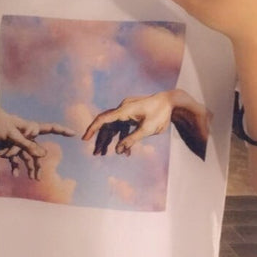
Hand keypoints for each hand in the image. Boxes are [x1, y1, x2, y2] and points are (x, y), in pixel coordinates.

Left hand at [0, 107, 75, 178]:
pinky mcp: (11, 151)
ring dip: (31, 169)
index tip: (73, 133)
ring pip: (29, 159)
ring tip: (34, 179)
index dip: (62, 131)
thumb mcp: (14, 136)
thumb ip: (28, 145)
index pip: (50, 128)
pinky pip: (16, 162)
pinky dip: (16, 168)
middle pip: (38, 153)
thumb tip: (44, 155)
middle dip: (38, 165)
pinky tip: (16, 175)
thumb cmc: (0, 126)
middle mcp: (28, 138)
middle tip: (37, 178)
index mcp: (31, 129)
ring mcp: (19, 145)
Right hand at [82, 89, 210, 157]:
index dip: (92, 129)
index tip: (84, 139)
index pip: (103, 119)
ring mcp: (127, 111)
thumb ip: (132, 140)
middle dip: (101, 140)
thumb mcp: (147, 130)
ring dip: (110, 140)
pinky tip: (125, 152)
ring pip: (114, 127)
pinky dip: (122, 138)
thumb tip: (118, 150)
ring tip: (104, 154)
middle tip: (96, 154)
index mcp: (125, 109)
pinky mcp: (131, 115)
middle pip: (107, 125)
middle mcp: (123, 108)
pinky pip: (122, 127)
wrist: (172, 103)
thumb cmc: (161, 114)